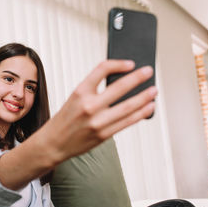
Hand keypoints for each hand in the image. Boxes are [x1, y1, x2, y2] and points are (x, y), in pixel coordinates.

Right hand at [37, 59, 156, 163]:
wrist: (54, 143)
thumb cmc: (64, 120)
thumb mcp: (74, 98)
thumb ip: (94, 90)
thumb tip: (121, 83)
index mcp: (80, 92)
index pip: (102, 69)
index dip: (118, 64)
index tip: (130, 63)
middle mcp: (89, 105)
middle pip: (119, 88)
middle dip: (138, 78)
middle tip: (149, 71)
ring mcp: (97, 122)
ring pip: (128, 107)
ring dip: (144, 97)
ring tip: (153, 91)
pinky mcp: (103, 135)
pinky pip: (127, 122)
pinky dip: (140, 114)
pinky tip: (148, 108)